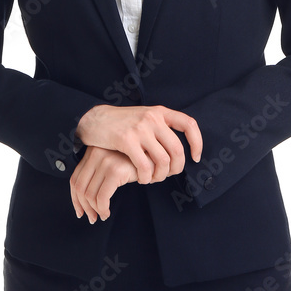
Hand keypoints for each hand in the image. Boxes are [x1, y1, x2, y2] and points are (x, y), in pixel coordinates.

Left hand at [69, 145, 138, 223]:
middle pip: (79, 187)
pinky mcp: (115, 170)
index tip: (80, 210)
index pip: (75, 179)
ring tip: (102, 216)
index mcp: (92, 152)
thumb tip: (83, 198)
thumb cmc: (135, 163)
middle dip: (83, 207)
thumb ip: (98, 173)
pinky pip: (102, 197)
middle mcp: (96, 154)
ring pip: (89, 194)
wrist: (156, 158)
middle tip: (91, 218)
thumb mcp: (112, 164)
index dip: (75, 199)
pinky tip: (107, 212)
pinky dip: (102, 209)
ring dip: (94, 210)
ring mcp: (105, 161)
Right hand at [75, 104, 202, 184]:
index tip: (195, 157)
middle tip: (169, 175)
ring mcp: (140, 129)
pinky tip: (141, 179)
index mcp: (160, 112)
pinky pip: (144, 166)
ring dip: (160, 176)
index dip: (197, 143)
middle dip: (177, 168)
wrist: (94, 119)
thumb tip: (179, 148)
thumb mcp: (144, 117)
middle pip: (177, 150)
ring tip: (153, 178)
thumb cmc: (121, 123)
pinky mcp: (126, 140)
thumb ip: (160, 127)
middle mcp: (153, 118)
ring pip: (163, 161)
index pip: (189, 124)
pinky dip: (146, 177)